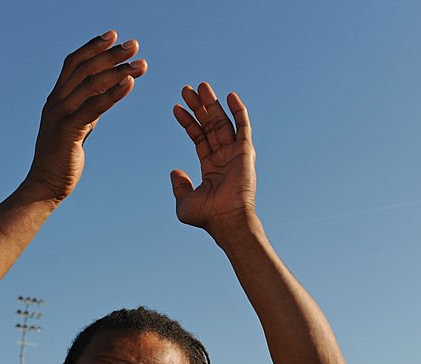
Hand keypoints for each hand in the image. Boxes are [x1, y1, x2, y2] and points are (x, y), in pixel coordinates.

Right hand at [25, 31, 146, 203]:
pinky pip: (94, 107)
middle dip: (111, 54)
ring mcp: (60, 116)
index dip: (93, 47)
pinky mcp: (68, 131)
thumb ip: (86, 112)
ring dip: (118, 70)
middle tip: (135, 45)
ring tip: (141, 63)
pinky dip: (113, 93)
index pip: (74, 64)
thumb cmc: (61, 162)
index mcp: (56, 100)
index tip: (113, 36)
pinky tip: (130, 84)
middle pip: (85, 68)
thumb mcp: (75, 130)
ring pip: (91, 84)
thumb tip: (102, 98)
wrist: (45, 187)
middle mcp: (56, 103)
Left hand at [171, 84, 256, 234]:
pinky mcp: (245, 151)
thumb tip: (175, 171)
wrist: (226, 219)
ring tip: (201, 86)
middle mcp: (223, 158)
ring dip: (212, 104)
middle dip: (198, 107)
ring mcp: (235, 153)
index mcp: (210, 168)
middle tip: (186, 90)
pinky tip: (229, 96)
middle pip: (209, 125)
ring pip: (222, 122)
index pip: (198, 138)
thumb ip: (179, 186)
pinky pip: (243, 126)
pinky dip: (238, 110)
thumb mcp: (185, 202)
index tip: (176, 108)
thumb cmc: (208, 216)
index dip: (188, 122)